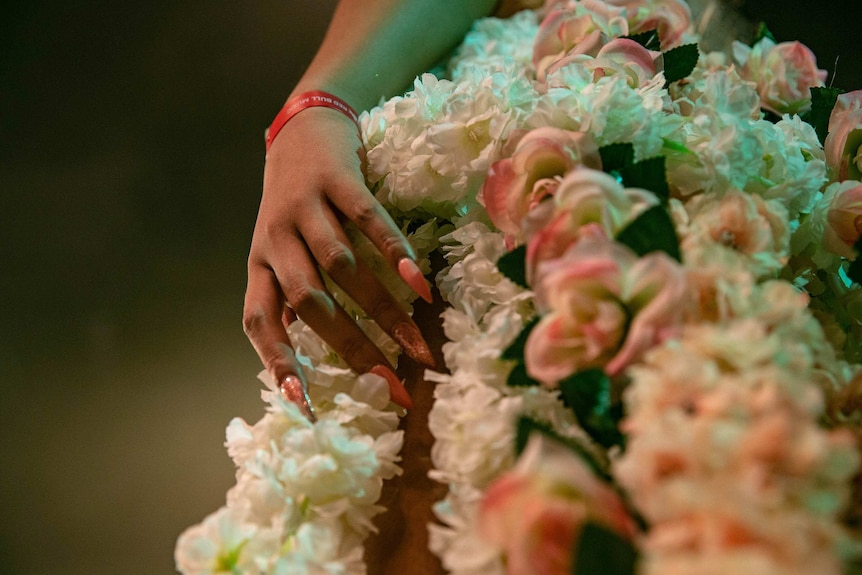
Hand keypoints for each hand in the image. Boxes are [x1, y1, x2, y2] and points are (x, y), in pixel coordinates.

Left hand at [243, 107, 433, 416]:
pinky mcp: (336, 179)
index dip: (277, 360)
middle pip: (311, 302)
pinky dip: (395, 253)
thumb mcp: (280, 249)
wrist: (302, 127)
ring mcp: (305, 207)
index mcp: (260, 263)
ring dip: (384, 312)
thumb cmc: (294, 202)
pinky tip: (421, 284)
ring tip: (419, 348)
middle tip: (392, 386)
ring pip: (343, 268)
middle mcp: (276, 239)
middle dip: (353, 349)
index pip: (257, 319)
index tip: (304, 402)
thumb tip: (303, 357)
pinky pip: (366, 221)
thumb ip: (289, 294)